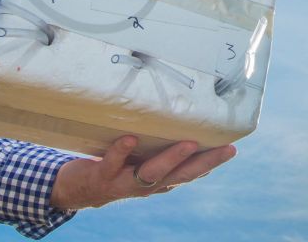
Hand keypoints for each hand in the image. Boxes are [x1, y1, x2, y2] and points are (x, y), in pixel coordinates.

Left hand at [48, 136, 235, 209]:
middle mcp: (146, 185)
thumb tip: (177, 118)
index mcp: (158, 180)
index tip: (231, 148)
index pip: (190, 173)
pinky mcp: (102, 176)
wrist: (75, 190)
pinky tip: (129, 138)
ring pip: (151, 173)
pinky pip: (112, 163)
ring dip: (171, 158)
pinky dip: (121, 151)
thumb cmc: (114, 168)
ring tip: (189, 143)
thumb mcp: (138, 160)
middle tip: (226, 149)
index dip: (211, 163)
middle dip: (204, 162)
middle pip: (179, 176)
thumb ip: (156, 147)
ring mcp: (124, 182)